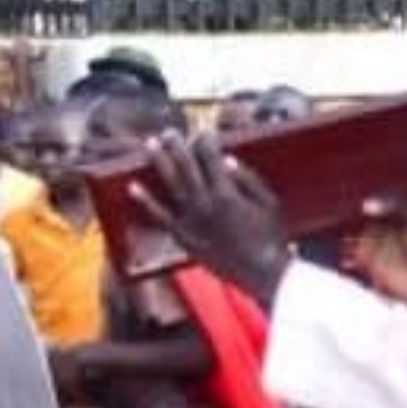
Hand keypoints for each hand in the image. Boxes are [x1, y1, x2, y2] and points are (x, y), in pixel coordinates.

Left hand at [131, 127, 293, 302]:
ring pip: (170, 183)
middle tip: (171, 132)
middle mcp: (205, 202)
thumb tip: (227, 160)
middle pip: (186, 164)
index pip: (210, 156)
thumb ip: (249, 180)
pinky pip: (160, 216)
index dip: (205, 140)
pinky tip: (133, 186)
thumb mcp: (270, 205)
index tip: (203, 132)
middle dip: (177, 144)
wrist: (266, 276)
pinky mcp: (185, 236)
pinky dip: (146, 201)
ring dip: (159, 161)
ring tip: (151, 145)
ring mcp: (192, 219)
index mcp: (227, 192)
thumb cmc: (273, 240)